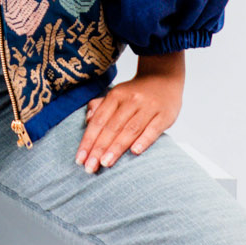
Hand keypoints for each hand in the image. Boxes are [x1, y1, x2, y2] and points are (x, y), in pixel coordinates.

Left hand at [76, 58, 183, 172]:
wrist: (164, 78)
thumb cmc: (136, 93)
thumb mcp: (117, 93)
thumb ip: (100, 106)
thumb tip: (87, 120)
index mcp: (116, 95)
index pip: (98, 121)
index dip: (88, 141)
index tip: (79, 159)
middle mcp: (131, 100)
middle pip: (112, 128)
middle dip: (99, 149)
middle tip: (89, 167)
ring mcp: (149, 107)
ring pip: (130, 130)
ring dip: (116, 148)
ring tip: (105, 163)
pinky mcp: (165, 115)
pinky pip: (153, 129)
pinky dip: (144, 140)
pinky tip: (134, 152)